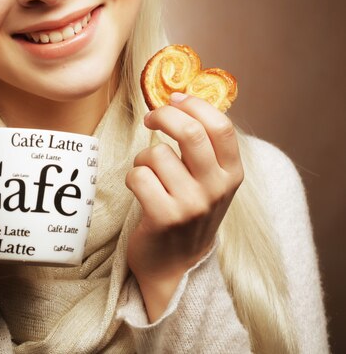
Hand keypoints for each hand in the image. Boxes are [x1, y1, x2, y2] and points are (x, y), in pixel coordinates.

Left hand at [125, 93, 243, 320]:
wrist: (176, 265)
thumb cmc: (188, 211)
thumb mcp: (209, 180)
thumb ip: (203, 147)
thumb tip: (181, 99)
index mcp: (232, 174)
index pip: (221, 126)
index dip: (195, 105)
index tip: (175, 99)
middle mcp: (216, 189)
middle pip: (190, 131)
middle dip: (163, 115)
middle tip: (151, 118)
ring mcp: (192, 204)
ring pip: (156, 153)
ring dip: (143, 157)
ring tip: (148, 172)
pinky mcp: (164, 217)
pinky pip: (138, 175)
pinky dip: (132, 176)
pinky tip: (139, 189)